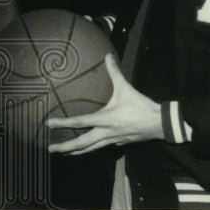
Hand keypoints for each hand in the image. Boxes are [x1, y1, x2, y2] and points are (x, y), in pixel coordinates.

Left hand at [47, 53, 163, 155]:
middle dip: (65, 147)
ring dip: (76, 151)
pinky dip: (92, 148)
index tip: (48, 124)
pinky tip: (88, 148)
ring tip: (65, 153)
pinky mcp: (119, 143)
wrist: (160, 124)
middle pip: (82, 143)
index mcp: (106, 119)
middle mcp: (106, 132)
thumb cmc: (142, 106)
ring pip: (91, 148)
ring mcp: (112, 140)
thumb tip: (108, 55)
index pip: (80, 123)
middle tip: (50, 149)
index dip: (63, 123)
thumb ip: (115, 72)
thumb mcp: (126, 88)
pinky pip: (102, 147)